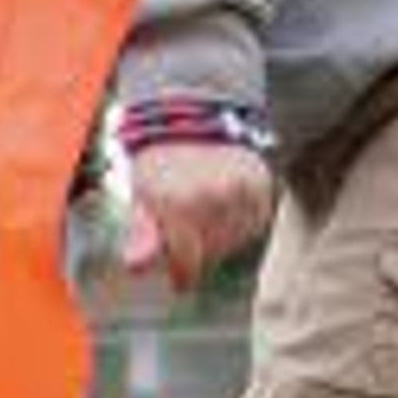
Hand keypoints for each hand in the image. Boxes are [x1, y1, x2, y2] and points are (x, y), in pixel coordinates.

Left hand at [119, 139, 276, 294]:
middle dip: (197, 250)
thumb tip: (134, 266)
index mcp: (179, 204)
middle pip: (209, 254)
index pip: (187, 263)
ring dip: (217, 239)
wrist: (201, 118)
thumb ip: (142, 233)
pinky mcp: (262, 195)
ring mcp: (242, 198)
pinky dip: (237, 226)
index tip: (179, 279)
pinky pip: (251, 229)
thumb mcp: (143, 191)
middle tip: (186, 230)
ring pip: (231, 244)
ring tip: (203, 213)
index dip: (181, 274)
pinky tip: (222, 208)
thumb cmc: (164, 157)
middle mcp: (213, 201)